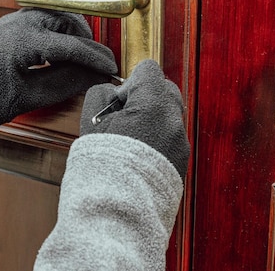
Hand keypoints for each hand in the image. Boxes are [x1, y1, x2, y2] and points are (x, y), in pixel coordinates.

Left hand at [0, 8, 116, 137]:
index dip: (94, 57)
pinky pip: (36, 19)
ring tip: (76, 55)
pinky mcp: (4, 24)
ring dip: (69, 31)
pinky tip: (56, 51)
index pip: (69, 44)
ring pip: (51, 14)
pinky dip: (52, 31)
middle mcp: (14, 23)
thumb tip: (97, 75)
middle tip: (94, 60)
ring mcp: (7, 21)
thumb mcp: (33, 97)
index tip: (110, 66)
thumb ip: (68, 82)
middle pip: (63, 19)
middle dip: (83, 38)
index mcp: (21, 42)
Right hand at [80, 59, 189, 179]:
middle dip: (145, 96)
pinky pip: (171, 137)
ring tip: (131, 138)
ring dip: (152, 118)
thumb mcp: (92, 120)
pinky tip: (139, 154)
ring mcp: (180, 141)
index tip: (119, 100)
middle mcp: (172, 120)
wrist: (116, 205)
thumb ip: (101, 94)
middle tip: (125, 116)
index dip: (130, 81)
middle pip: (165, 89)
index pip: (148, 69)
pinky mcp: (182, 159)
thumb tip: (113, 92)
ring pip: (169, 115)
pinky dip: (158, 139)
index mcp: (152, 104)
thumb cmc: (103, 163)